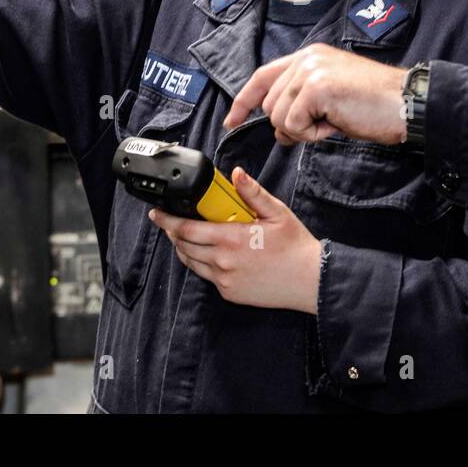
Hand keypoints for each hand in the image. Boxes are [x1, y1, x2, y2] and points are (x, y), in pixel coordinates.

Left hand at [149, 167, 322, 313]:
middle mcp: (223, 262)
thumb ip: (252, 193)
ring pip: (191, 262)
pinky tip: (211, 253)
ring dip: (184, 248)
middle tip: (170, 221)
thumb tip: (237, 174)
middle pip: (183, 246)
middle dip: (172, 232)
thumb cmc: (295, 246)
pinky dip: (202, 263)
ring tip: (187, 236)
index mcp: (231, 239)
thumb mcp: (277, 213)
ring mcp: (224, 280)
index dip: (167, 220)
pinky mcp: (229, 293)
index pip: (187, 229)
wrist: (310, 281)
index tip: (157, 213)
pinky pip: (207, 276)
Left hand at [223, 43, 408, 145]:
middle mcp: (306, 58)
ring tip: (333, 121)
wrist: (405, 103)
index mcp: (309, 56)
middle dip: (289, 125)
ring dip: (303, 131)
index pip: (263, 76)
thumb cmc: (375, 105)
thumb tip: (279, 129)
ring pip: (278, 116)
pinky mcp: (316, 87)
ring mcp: (310, 70)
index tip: (231, 121)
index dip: (244, 101)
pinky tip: (335, 124)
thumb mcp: (331, 97)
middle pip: (269, 104)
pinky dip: (312, 135)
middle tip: (322, 126)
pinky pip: (294, 124)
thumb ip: (301, 103)